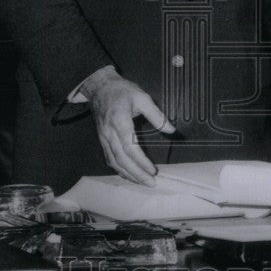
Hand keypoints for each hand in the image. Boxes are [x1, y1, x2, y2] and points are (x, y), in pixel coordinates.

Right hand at [81, 68, 173, 184]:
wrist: (99, 88)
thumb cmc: (122, 91)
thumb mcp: (142, 97)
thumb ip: (156, 115)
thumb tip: (171, 130)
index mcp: (119, 121)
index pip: (129, 147)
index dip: (141, 161)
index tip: (153, 170)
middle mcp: (109, 133)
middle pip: (122, 159)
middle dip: (136, 174)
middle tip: (151, 183)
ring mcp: (104, 138)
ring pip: (114, 162)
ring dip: (128, 175)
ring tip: (142, 183)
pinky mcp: (102, 140)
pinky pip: (109, 159)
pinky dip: (119, 170)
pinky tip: (129, 175)